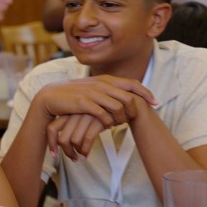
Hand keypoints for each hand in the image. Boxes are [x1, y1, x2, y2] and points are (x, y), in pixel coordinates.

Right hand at [35, 75, 154, 127]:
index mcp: (106, 79)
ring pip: (118, 107)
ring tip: (119, 125)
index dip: (146, 93)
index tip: (155, 103)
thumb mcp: (92, 89)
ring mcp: (93, 92)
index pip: (132, 84)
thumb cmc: (73, 96)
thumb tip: (124, 99)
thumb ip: (108, 91)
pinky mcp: (83, 103)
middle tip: (134, 120)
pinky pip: (103, 114)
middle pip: (128, 97)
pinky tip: (106, 126)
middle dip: (135, 110)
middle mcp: (102, 84)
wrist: (50, 97)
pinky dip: (108, 122)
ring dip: (121, 119)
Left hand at [47, 113, 107, 160]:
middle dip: (66, 152)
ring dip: (76, 153)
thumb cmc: (99, 112)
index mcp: (67, 112)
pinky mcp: (97, 121)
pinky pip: (87, 139)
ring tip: (80, 157)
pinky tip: (86, 155)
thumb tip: (62, 141)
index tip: (53, 154)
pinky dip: (86, 150)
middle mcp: (74, 114)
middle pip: (63, 138)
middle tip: (72, 158)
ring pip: (74, 140)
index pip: (52, 128)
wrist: (119, 102)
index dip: (51, 142)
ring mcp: (85, 117)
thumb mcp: (83, 116)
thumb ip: (72, 125)